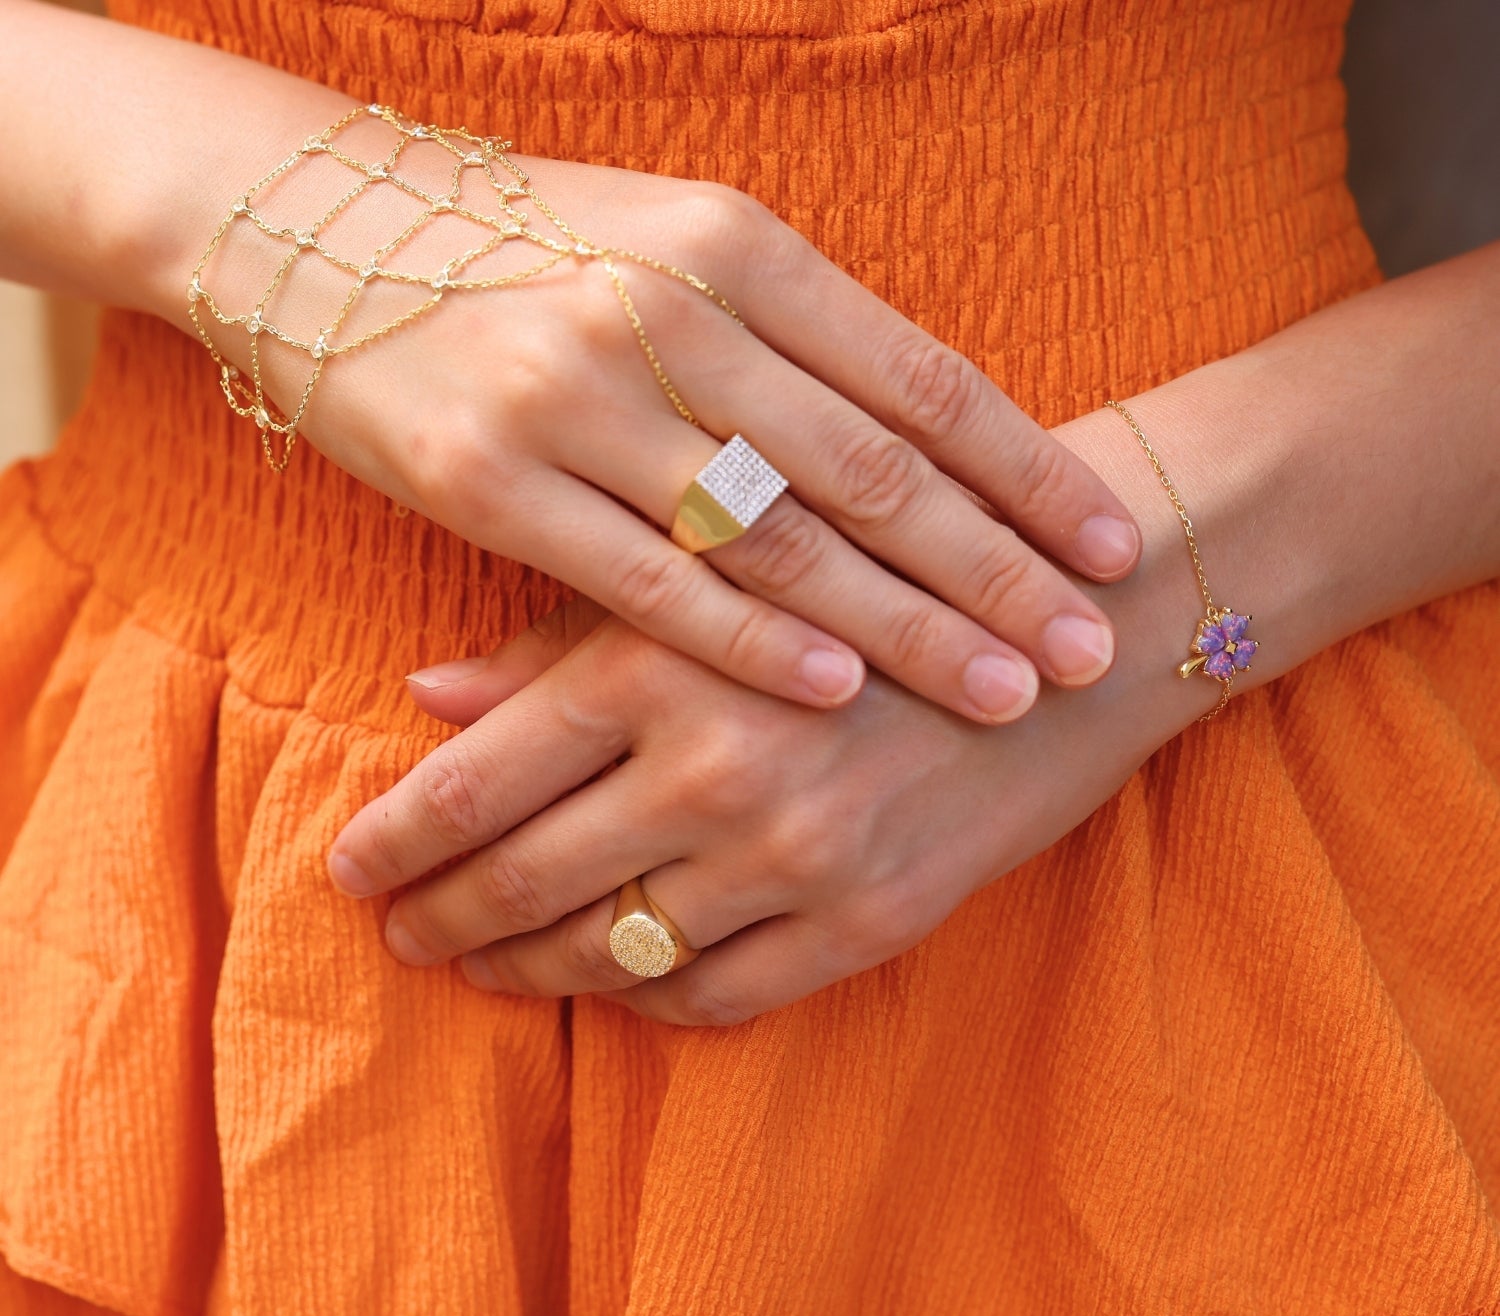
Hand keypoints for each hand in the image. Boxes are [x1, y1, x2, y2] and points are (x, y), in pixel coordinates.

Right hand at [187, 107, 1140, 723]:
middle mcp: (672, 314)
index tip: (1115, 546)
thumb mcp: (675, 252)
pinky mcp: (493, 481)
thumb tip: (924, 442)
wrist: (314, 228)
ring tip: (1003, 690)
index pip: (921, 379)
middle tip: (1092, 647)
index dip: (1030, 471)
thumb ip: (793, 343)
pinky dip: (750, 641)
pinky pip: (648, 582)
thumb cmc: (527, 249)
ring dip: (905, 624)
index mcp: (738, 245)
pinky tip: (837, 693)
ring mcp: (578, 399)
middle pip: (875, 470)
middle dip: (1000, 571)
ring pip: (779, 536)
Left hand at [326, 572, 1187, 1023]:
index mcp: (662, 665)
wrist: (1077, 623)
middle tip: (399, 931)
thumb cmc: (880, 572)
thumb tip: (423, 694)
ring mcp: (799, 858)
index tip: (349, 872)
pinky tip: (611, 981)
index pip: (477, 785)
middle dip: (441, 919)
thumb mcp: (715, 577)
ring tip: (481, 963)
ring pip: (611, 954)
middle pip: (525, 884)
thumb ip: (560, 644)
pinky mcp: (870, 920)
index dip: (396, 842)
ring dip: (527, 968)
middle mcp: (719, 769)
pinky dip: (646, 998)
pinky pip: (719, 996)